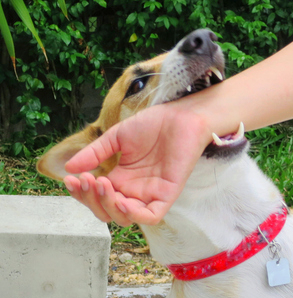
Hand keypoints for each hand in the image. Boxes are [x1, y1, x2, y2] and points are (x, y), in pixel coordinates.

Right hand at [64, 104, 210, 225]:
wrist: (180, 116)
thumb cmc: (153, 124)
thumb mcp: (116, 138)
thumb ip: (94, 154)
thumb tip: (69, 168)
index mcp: (121, 179)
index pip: (96, 198)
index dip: (81, 194)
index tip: (70, 179)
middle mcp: (134, 191)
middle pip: (106, 212)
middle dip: (91, 200)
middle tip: (87, 179)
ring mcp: (150, 194)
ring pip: (124, 218)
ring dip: (108, 205)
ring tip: (101, 182)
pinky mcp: (168, 194)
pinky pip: (150, 216)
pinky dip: (134, 214)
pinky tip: (121, 200)